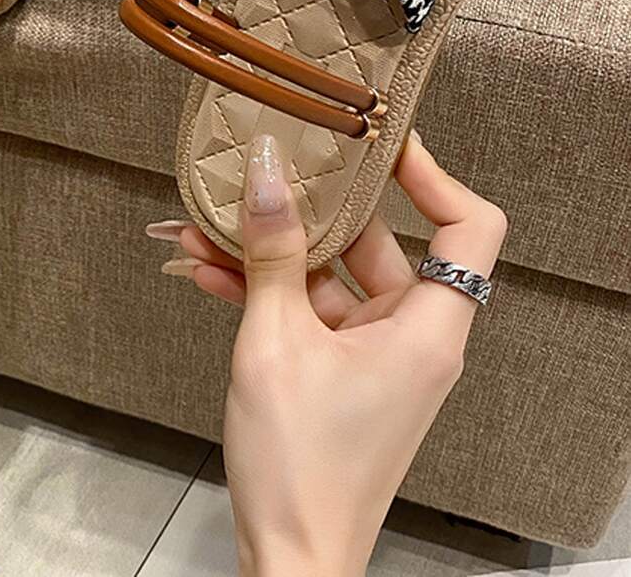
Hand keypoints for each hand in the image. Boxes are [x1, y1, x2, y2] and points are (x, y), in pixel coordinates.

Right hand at [147, 134, 506, 576]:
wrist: (290, 560)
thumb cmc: (299, 465)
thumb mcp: (274, 342)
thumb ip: (272, 251)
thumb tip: (264, 170)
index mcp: (426, 329)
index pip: (468, 227)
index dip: (433, 175)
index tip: (378, 139)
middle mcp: (412, 337)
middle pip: (380, 243)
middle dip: (312, 210)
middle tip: (265, 168)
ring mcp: (376, 356)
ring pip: (331, 277)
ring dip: (270, 253)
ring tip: (205, 225)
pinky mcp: (342, 372)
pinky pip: (310, 312)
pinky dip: (266, 292)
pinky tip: (205, 270)